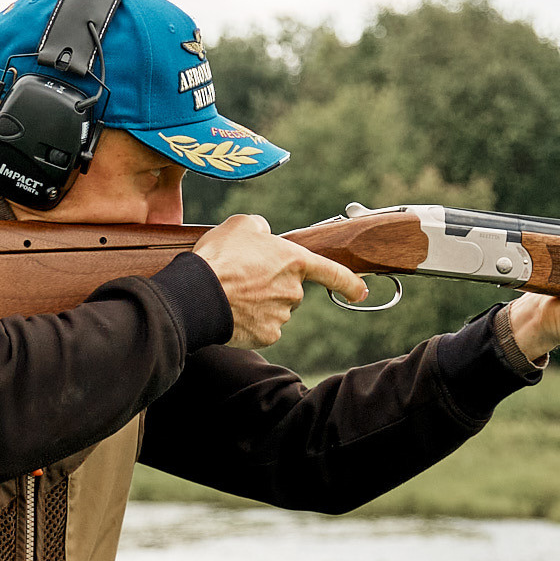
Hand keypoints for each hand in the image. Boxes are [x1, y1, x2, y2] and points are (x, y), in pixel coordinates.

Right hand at [192, 213, 367, 347]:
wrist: (199, 293)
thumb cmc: (221, 256)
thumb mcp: (242, 225)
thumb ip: (262, 229)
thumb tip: (265, 237)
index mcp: (295, 261)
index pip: (333, 272)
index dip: (350, 282)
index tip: (361, 292)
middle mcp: (294, 291)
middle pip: (291, 289)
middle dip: (274, 284)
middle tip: (245, 276)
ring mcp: (282, 315)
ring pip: (276, 309)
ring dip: (260, 302)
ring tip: (234, 291)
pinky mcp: (267, 335)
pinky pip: (264, 327)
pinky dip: (251, 321)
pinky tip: (235, 310)